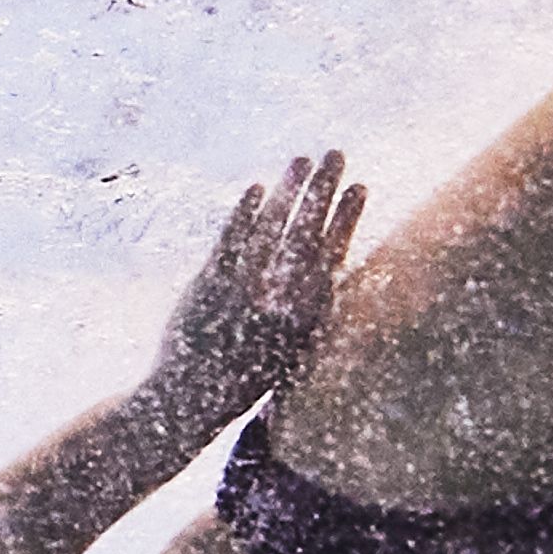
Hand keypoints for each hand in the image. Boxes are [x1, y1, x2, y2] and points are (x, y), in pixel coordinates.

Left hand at [140, 152, 361, 448]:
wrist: (190, 401)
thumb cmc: (244, 374)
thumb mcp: (287, 347)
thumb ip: (306, 310)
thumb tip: (327, 272)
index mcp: (305, 317)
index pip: (333, 256)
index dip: (347, 218)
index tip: (362, 185)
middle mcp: (280, 303)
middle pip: (307, 233)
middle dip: (324, 190)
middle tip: (338, 152)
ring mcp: (244, 292)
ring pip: (273, 229)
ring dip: (289, 189)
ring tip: (302, 157)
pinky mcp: (209, 286)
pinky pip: (231, 241)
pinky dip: (245, 213)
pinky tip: (258, 186)